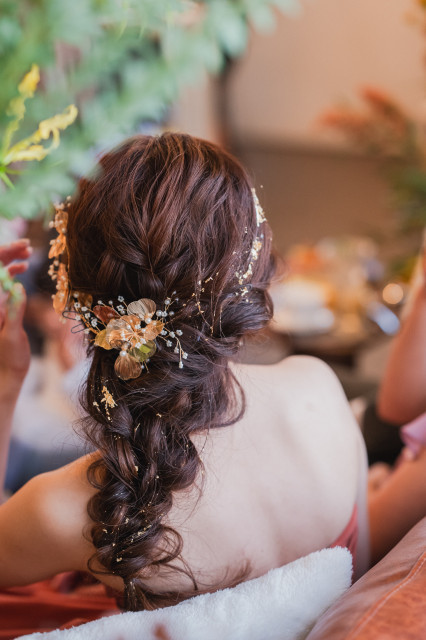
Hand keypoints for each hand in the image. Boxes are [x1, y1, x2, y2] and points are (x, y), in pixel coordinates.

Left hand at [0, 240, 31, 385]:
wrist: (6, 375)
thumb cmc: (8, 358)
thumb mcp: (12, 335)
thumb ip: (14, 311)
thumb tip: (17, 287)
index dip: (2, 256)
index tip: (19, 248)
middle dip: (7, 254)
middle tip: (26, 246)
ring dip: (9, 261)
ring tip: (26, 254)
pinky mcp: (1, 308)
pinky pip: (3, 284)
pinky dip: (11, 273)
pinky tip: (22, 269)